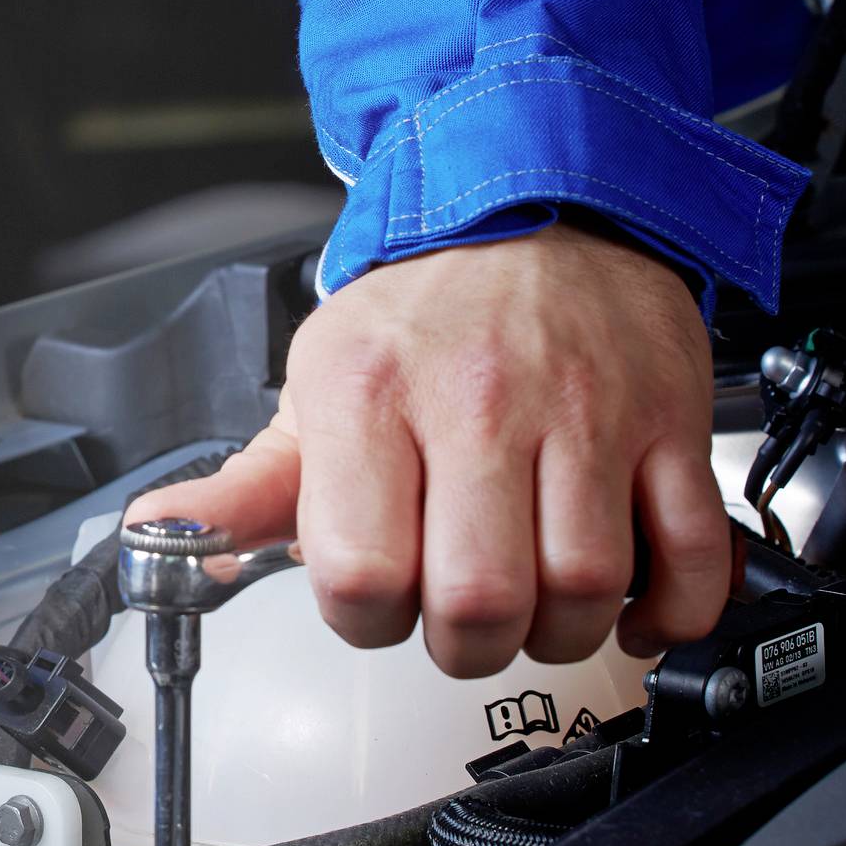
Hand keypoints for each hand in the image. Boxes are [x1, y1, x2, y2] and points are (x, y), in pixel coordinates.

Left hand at [122, 222, 729, 675]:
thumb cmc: (420, 312)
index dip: (365, 617)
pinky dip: (670, 610)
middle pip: (478, 602)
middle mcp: (477, 402)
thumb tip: (157, 539)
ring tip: (538, 606)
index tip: (378, 599)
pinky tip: (631, 607)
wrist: (531, 200)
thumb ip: (244, 484)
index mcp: (369, 396)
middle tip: (462, 619)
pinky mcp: (666, 420)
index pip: (358, 574)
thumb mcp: (314, 385)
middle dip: (465, 645)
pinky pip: (688, 554)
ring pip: (583, 590)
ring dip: (560, 633)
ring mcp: (583, 413)